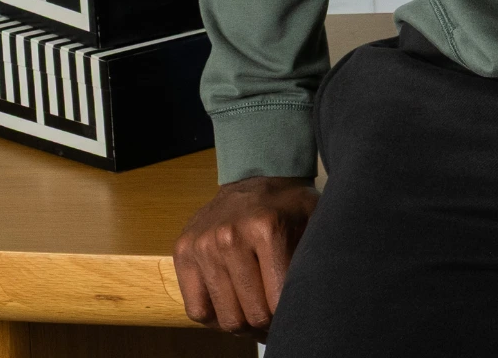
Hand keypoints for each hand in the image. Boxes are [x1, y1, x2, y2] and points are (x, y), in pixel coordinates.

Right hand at [173, 176, 319, 334]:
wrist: (257, 175)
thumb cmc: (288, 206)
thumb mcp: (313, 222)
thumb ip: (313, 258)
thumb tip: (312, 300)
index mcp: (267, 228)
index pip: (277, 302)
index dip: (287, 315)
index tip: (291, 312)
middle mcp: (231, 236)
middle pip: (251, 314)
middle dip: (267, 322)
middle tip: (274, 316)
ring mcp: (203, 244)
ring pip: (225, 317)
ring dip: (243, 322)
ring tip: (254, 311)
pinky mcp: (184, 251)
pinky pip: (197, 309)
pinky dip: (216, 317)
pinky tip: (231, 303)